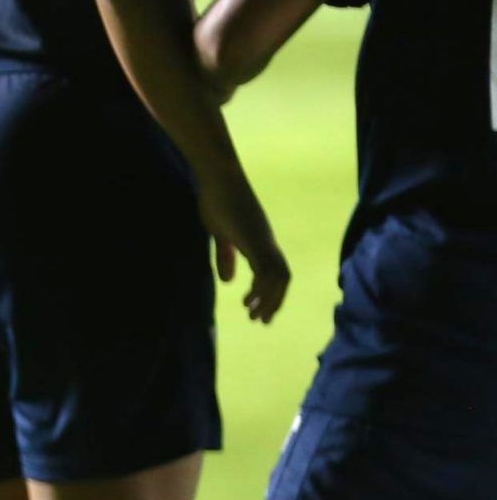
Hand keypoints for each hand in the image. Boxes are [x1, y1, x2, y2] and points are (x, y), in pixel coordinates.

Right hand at [197, 163, 289, 322]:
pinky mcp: (255, 239)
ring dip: (269, 299)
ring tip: (254, 315)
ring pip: (278, 277)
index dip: (270, 293)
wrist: (219, 177)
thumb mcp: (220, 233)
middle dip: (274, 302)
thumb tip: (228, 281)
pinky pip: (265, 270)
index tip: (257, 310)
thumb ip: (226, 256)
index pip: (276, 273)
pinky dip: (261, 288)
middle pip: (283, 278)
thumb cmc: (216, 200)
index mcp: (261, 242)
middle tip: (261, 321)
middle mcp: (267, 244)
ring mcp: (263, 241)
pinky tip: (248, 299)